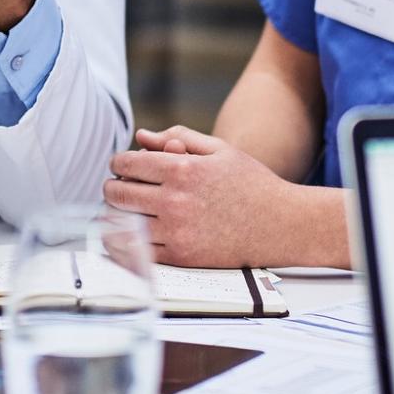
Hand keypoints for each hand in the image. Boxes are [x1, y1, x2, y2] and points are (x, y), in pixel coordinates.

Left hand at [102, 126, 300, 268]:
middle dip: (112, 188)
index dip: (118, 163)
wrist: (280, 224)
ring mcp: (177, 232)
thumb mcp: (219, 150)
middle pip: (119, 194)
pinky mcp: (182, 257)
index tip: (120, 166)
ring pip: (123, 223)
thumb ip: (178, 137)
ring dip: (116, 215)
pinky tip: (128, 234)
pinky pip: (138, 251)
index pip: (127, 164)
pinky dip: (126, 242)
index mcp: (182, 170)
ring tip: (121, 210)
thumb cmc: (251, 184)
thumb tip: (142, 136)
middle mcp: (175, 201)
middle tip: (116, 187)